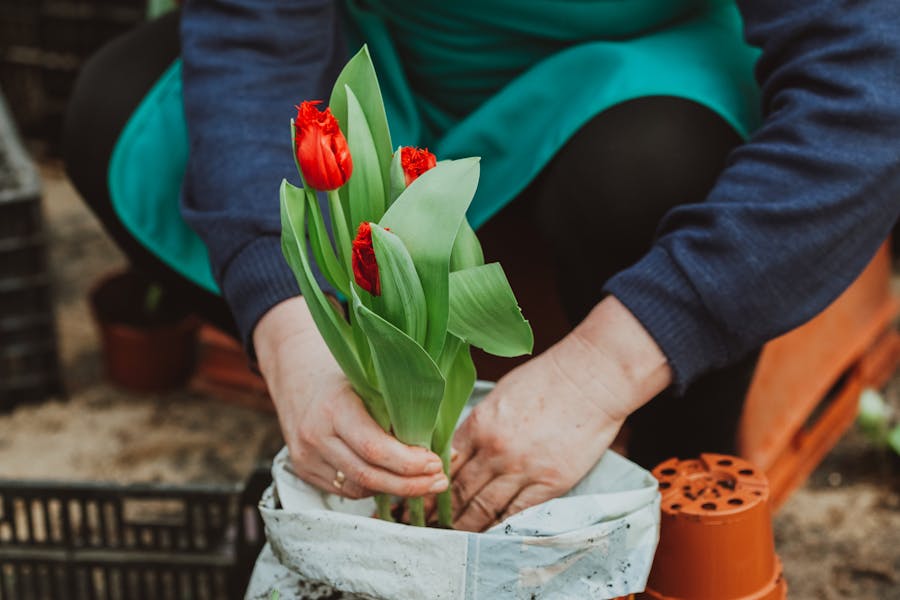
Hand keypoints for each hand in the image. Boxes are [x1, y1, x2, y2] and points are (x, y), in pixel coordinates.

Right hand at [254, 296, 448, 498]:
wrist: (296, 372)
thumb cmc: (344, 375)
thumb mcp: (371, 382)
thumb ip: (402, 413)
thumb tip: (446, 450)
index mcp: (334, 407)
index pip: (374, 448)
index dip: (408, 463)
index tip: (435, 464)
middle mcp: (315, 435)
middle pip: (368, 475)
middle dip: (409, 485)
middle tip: (439, 481)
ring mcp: (305, 456)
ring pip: (358, 488)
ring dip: (393, 490)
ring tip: (422, 482)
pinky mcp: (303, 470)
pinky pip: (345, 490)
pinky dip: (373, 488)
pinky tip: (391, 478)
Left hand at [450, 296, 671, 531]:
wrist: (592, 378)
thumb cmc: (548, 379)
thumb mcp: (500, 395)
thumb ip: (479, 425)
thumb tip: (460, 450)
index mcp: (479, 425)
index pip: (444, 465)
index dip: (430, 485)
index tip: (421, 498)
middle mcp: (494, 450)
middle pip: (458, 492)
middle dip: (441, 513)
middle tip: (428, 527)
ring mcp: (522, 469)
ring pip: (483, 509)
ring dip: (466, 526)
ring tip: (454, 539)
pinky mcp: (549, 484)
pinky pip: (516, 514)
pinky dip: (499, 528)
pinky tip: (488, 537)